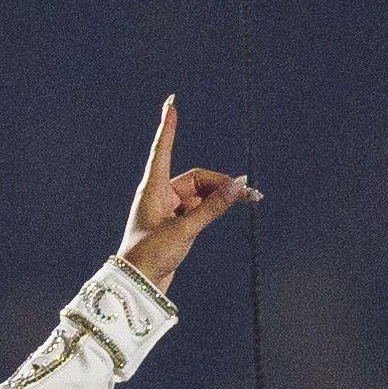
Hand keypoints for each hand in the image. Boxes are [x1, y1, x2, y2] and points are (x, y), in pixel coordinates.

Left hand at [116, 97, 257, 293]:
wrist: (138, 285)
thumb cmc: (151, 256)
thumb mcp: (184, 231)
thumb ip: (211, 209)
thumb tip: (236, 188)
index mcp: (153, 188)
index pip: (162, 149)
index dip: (168, 126)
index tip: (171, 103)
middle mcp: (160, 194)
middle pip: (197, 178)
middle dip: (221, 182)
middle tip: (248, 192)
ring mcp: (169, 209)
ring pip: (201, 194)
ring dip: (222, 196)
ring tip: (249, 199)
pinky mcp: (176, 224)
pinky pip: (200, 208)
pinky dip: (216, 207)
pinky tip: (233, 206)